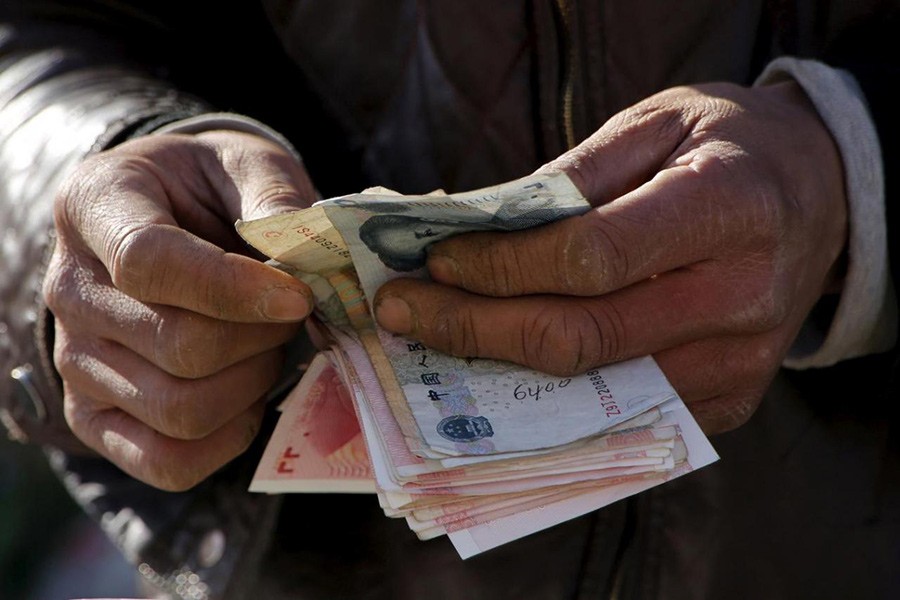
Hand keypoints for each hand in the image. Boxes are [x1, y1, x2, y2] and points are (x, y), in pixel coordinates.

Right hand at [44, 130, 315, 489]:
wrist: (171, 222)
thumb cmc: (212, 188)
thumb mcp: (247, 163)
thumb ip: (275, 197)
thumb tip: (307, 254)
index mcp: (95, 204)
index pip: (147, 263)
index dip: (234, 288)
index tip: (299, 295)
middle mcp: (69, 288)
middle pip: (177, 345)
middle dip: (261, 336)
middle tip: (293, 313)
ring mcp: (75, 360)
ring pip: (179, 409)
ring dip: (252, 383)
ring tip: (269, 345)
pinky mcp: (93, 416)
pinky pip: (165, 460)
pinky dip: (228, 438)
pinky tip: (249, 395)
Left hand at [374, 81, 846, 432]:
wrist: (818, 196)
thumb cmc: (726, 149)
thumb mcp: (653, 125)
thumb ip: (570, 178)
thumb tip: (474, 230)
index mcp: (726, 208)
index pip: (591, 258)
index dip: (501, 267)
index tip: (437, 260)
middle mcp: (740, 297)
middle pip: (580, 339)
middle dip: (474, 329)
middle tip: (405, 311)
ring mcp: (739, 363)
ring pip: (591, 391)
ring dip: (498, 370)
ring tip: (436, 339)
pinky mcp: (729, 401)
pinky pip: (620, 415)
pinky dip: (548, 396)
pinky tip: (499, 365)